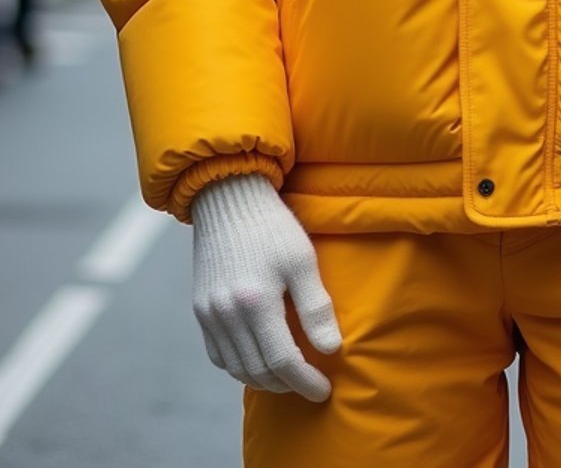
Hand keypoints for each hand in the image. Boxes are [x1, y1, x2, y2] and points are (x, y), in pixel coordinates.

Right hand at [191, 172, 341, 401]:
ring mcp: (209, 313)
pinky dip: (239, 366)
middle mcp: (226, 314)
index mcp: (255, 301)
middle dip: (287, 385)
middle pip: (258, 370)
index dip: (305, 381)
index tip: (324, 390)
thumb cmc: (272, 226)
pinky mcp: (200, 308)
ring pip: (236, 367)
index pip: (282, 361)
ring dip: (263, 380)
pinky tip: (258, 361)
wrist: (229, 197)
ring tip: (288, 377)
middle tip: (310, 385)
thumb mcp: (302, 260)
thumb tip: (332, 349)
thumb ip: (315, 307)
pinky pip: (218, 354)